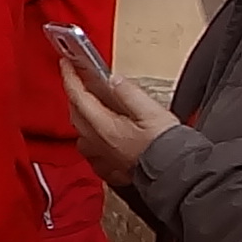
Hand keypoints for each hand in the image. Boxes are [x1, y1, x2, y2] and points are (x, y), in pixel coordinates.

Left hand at [61, 61, 179, 186]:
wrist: (175, 177)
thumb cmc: (166, 146)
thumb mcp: (151, 112)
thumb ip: (129, 93)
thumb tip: (114, 80)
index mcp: (105, 128)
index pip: (79, 98)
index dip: (70, 78)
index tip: (65, 65)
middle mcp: (98, 145)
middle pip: (76, 115)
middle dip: (74, 96)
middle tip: (78, 81)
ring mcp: (103, 159)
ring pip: (81, 135)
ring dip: (81, 118)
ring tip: (89, 106)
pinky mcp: (111, 170)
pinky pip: (91, 152)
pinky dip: (91, 139)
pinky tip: (100, 136)